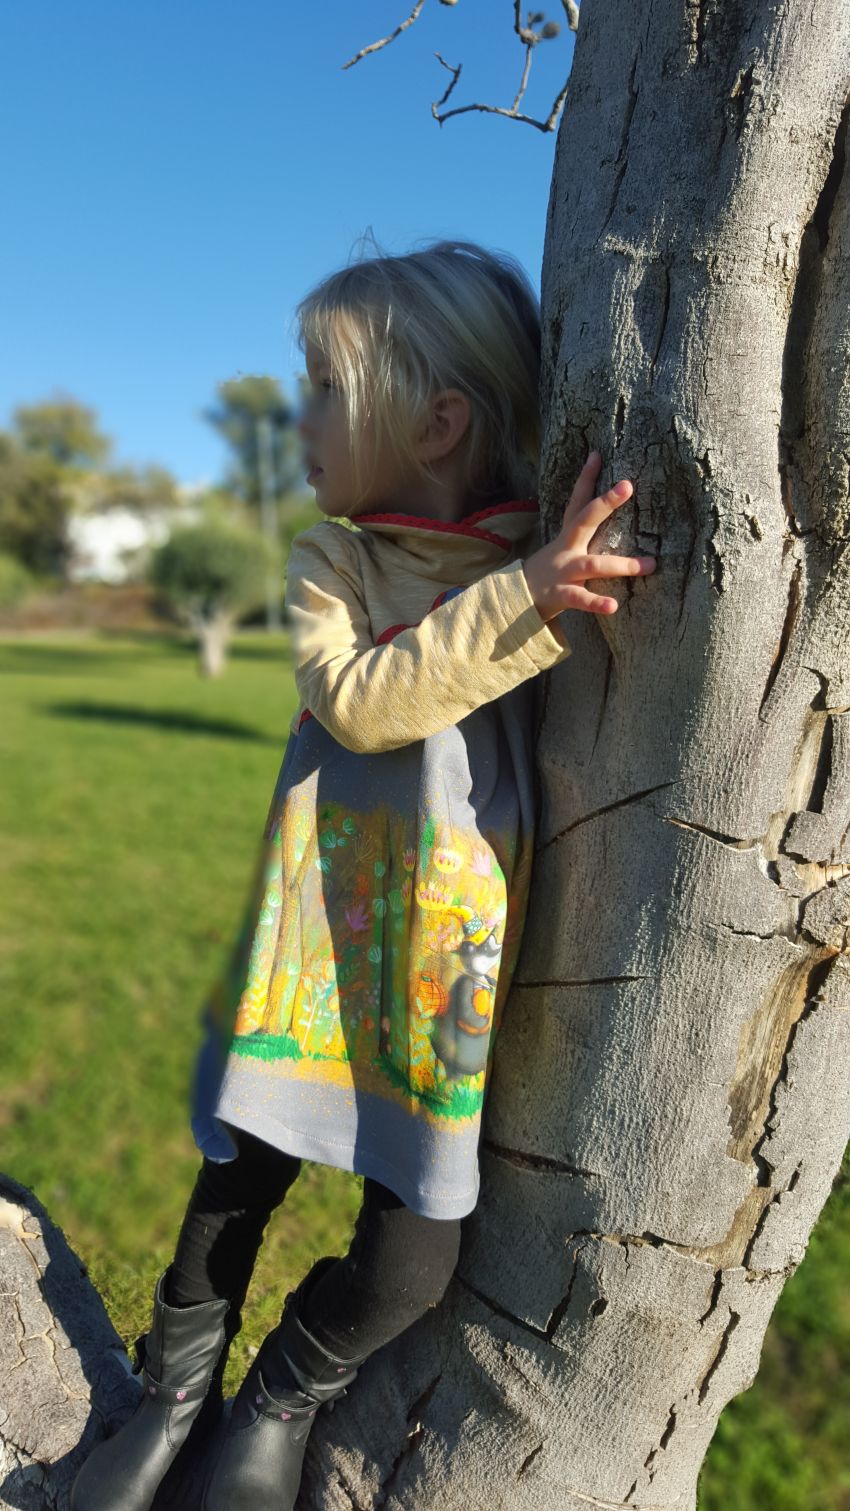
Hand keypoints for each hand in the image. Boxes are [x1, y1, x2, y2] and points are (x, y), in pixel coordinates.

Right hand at [523, 452, 656, 621]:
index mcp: (568, 534)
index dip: (586, 477)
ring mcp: (564, 571)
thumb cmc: (551, 568)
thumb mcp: (564, 544)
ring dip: (622, 565)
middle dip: (605, 503)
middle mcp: (567, 547)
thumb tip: (607, 510)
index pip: (577, 500)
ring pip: (594, 564)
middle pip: (585, 520)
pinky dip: (597, 603)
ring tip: (649, 564)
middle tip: (627, 485)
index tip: (597, 455)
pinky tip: (613, 606)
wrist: (517, 596)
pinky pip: (581, 599)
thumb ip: (584, 529)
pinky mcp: (562, 594)